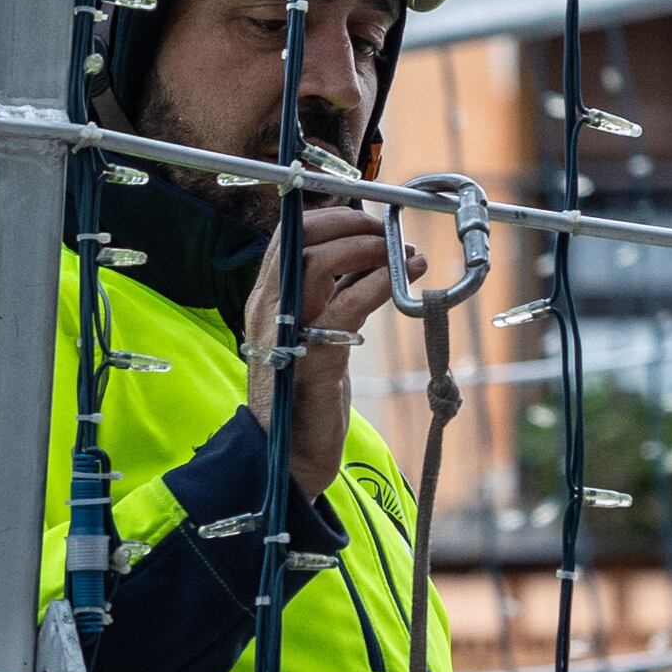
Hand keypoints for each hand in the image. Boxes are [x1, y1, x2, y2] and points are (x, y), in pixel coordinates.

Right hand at [238, 201, 393, 506]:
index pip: (288, 233)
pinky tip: (403, 281)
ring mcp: (287, 333)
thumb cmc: (305, 393)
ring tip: (405, 257)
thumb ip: (331, 296)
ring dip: (371, 251)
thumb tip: (369, 257)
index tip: (367, 222)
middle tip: (391, 236)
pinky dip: (379, 285)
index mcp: (266, 298)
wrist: (286, 455)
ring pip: (322, 264)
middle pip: (304, 239)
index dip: (330, 217)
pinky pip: (348, 306)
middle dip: (354, 227)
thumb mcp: (315, 333)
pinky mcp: (313, 359)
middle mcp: (269, 309)